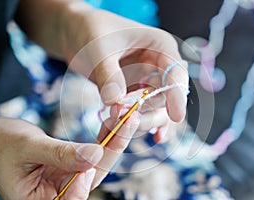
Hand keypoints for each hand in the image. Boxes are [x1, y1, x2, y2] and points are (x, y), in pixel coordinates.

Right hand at [0, 116, 138, 198]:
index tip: (98, 152)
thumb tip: (94, 156)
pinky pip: (93, 152)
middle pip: (92, 175)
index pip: (71, 197)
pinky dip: (104, 135)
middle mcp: (57, 192)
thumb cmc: (2, 143)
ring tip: (125, 115)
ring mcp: (67, 178)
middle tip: (128, 120)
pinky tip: (115, 120)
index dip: (87, 177)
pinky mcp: (72, 164)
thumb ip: (60, 154)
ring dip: (113, 137)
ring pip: (97, 162)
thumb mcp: (29, 147)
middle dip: (112, 147)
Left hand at [60, 3, 187, 141]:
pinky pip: (141, 111)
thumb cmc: (91, 30)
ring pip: (154, 108)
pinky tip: (148, 138)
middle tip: (124, 121)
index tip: (176, 116)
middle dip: (147, 112)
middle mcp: (158, 65)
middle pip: (165, 96)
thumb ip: (108, 73)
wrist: (77, 34)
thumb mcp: (98, 47)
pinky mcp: (135, 92)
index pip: (175, 71)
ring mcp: (147, 80)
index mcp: (159, 46)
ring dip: (138, 121)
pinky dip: (138, 123)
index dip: (177, 94)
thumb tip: (115, 102)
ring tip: (113, 128)